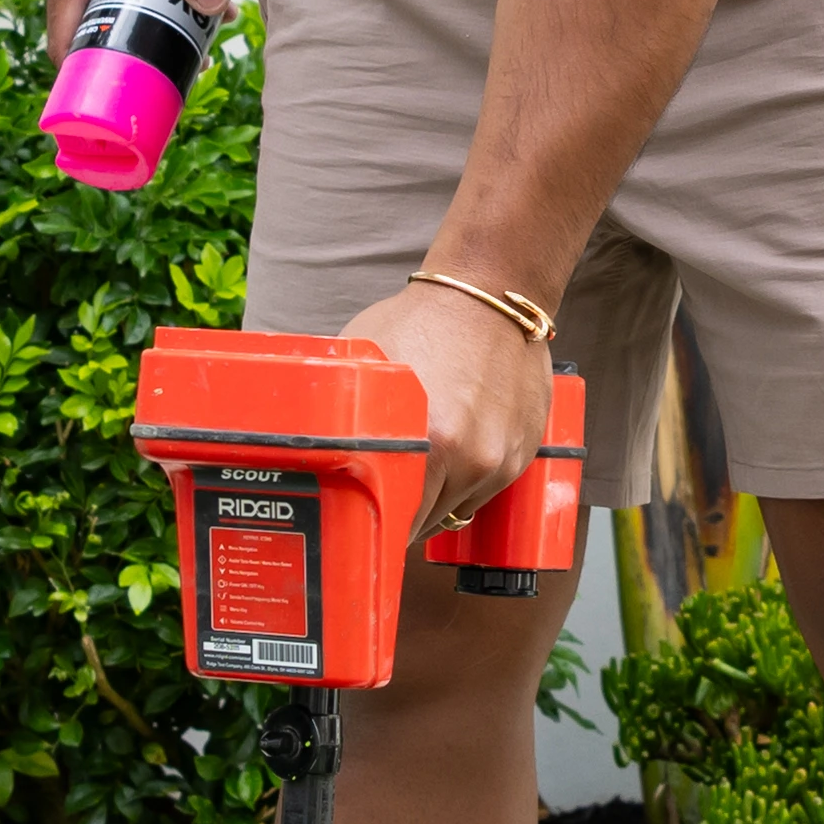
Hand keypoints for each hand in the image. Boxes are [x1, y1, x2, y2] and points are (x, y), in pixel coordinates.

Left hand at [346, 260, 548, 540]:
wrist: (493, 294)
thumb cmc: (422, 321)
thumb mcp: (366, 361)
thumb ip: (341, 407)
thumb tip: (300, 438)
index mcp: (432, 442)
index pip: (399, 522)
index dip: (375, 530)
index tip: (359, 528)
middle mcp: (472, 458)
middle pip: (426, 524)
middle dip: (400, 516)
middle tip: (375, 499)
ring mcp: (502, 458)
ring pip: (457, 511)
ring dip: (433, 503)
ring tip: (412, 477)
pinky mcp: (523, 450)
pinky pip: (485, 491)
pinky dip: (464, 485)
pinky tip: (447, 461)